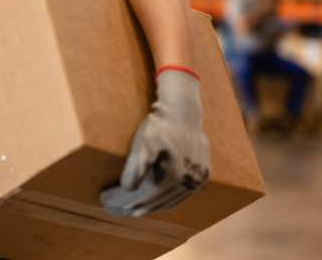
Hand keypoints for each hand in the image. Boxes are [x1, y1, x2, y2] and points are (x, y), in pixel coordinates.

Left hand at [101, 69, 210, 216]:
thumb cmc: (159, 127)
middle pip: (162, 201)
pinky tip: (159, 199)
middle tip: (124, 210)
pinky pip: (186, 193)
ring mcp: (200, 178)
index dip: (133, 203)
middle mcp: (191, 181)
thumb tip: (129, 188)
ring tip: (139, 208)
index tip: (116, 206)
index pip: (150, 197)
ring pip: (175, 200)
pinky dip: (171, 199)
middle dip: (142, 207)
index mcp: (175, 175)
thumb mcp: (143, 142)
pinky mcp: (205, 173)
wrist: (182, 112)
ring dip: (157, 206)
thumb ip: (137, 165)